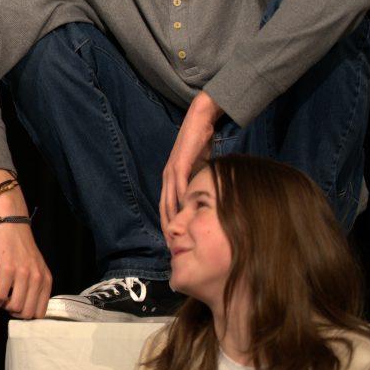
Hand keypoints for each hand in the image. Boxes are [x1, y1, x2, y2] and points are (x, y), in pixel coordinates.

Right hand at [0, 223, 52, 318]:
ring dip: (5, 308)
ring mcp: (23, 274)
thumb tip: (27, 307)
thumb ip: (37, 285)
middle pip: (27, 312)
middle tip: (9, 307)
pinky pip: (1, 295)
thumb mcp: (37, 267)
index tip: (19, 311)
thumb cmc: (22, 247)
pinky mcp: (7, 269)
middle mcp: (37, 278)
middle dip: (16, 314)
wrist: (12, 224)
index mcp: (46, 280)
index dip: (28, 315)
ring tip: (2, 302)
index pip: (41, 311)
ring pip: (15, 307)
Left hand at [160, 92, 221, 230]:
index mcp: (170, 180)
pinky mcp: (179, 165)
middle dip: (168, 228)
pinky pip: (180, 187)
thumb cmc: (200, 146)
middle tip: (173, 246)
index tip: (173, 242)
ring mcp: (172, 172)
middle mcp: (167, 178)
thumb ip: (198, 184)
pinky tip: (186, 214)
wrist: (199, 122)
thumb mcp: (199, 170)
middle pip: (164, 209)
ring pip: (169, 201)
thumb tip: (205, 200)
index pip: (165, 208)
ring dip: (173, 220)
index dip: (167, 226)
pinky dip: (181, 202)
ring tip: (178, 236)